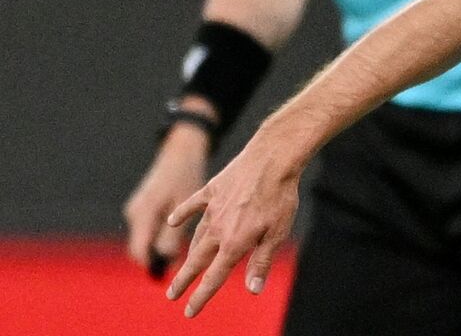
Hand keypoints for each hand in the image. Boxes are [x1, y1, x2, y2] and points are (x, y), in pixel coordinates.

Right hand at [123, 125, 210, 278]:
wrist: (182, 148)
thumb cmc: (187, 174)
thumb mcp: (183, 202)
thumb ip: (173, 232)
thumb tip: (167, 259)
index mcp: (144, 213)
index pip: (141, 251)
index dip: (154, 266)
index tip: (171, 276)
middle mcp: (136, 212)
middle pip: (141, 248)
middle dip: (157, 258)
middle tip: (181, 265)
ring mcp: (138, 207)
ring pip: (145, 238)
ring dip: (160, 247)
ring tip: (185, 251)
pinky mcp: (144, 204)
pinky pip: (149, 227)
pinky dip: (161, 235)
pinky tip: (181, 236)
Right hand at [164, 135, 301, 317]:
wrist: (272, 158)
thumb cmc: (280, 196)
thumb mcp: (277, 233)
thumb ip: (261, 262)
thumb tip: (253, 290)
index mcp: (234, 243)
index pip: (214, 278)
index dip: (201, 297)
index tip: (189, 312)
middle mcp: (218, 229)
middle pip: (196, 260)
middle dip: (184, 280)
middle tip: (171, 295)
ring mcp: (212, 208)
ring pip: (196, 236)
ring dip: (189, 253)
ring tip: (185, 264)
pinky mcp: (212, 188)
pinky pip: (192, 205)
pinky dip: (181, 214)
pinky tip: (173, 221)